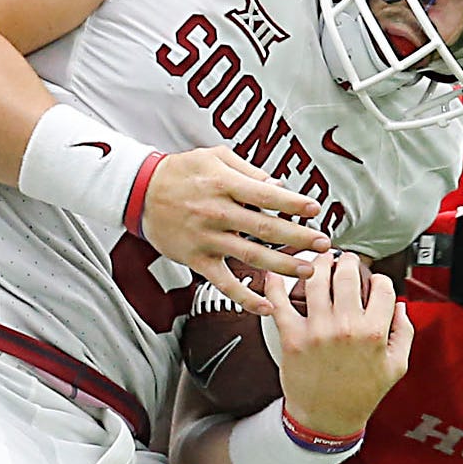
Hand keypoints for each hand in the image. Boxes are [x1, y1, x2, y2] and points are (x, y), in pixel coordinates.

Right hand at [136, 146, 327, 311]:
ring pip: (251, 256)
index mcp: (223, 184)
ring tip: (308, 271)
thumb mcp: (213, 156)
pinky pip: (224, 283)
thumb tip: (277, 186)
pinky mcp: (196, 259)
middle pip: (265, 228)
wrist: (140, 192)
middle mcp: (216, 212)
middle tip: (322, 244)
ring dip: (283, 266)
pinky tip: (266, 306)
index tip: (314, 209)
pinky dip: (245, 297)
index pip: (266, 195)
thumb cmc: (180, 172)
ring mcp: (206, 239)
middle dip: (298, 237)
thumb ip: (248, 171)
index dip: (293, 203)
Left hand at [264, 252, 412, 437]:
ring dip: (317, 263)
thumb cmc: (361, 394)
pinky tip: (275, 271)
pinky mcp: (292, 338)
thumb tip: (400, 307)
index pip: (382, 288)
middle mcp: (346, 327)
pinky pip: (280, 303)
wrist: (327, 419)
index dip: (379, 280)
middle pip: (347, 276)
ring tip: (319, 260)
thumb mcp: (396, 367)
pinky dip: (274, 284)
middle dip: (348, 262)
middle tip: (345, 260)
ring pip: (316, 281)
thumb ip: (404, 333)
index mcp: (374, 332)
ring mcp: (317, 331)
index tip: (374, 280)